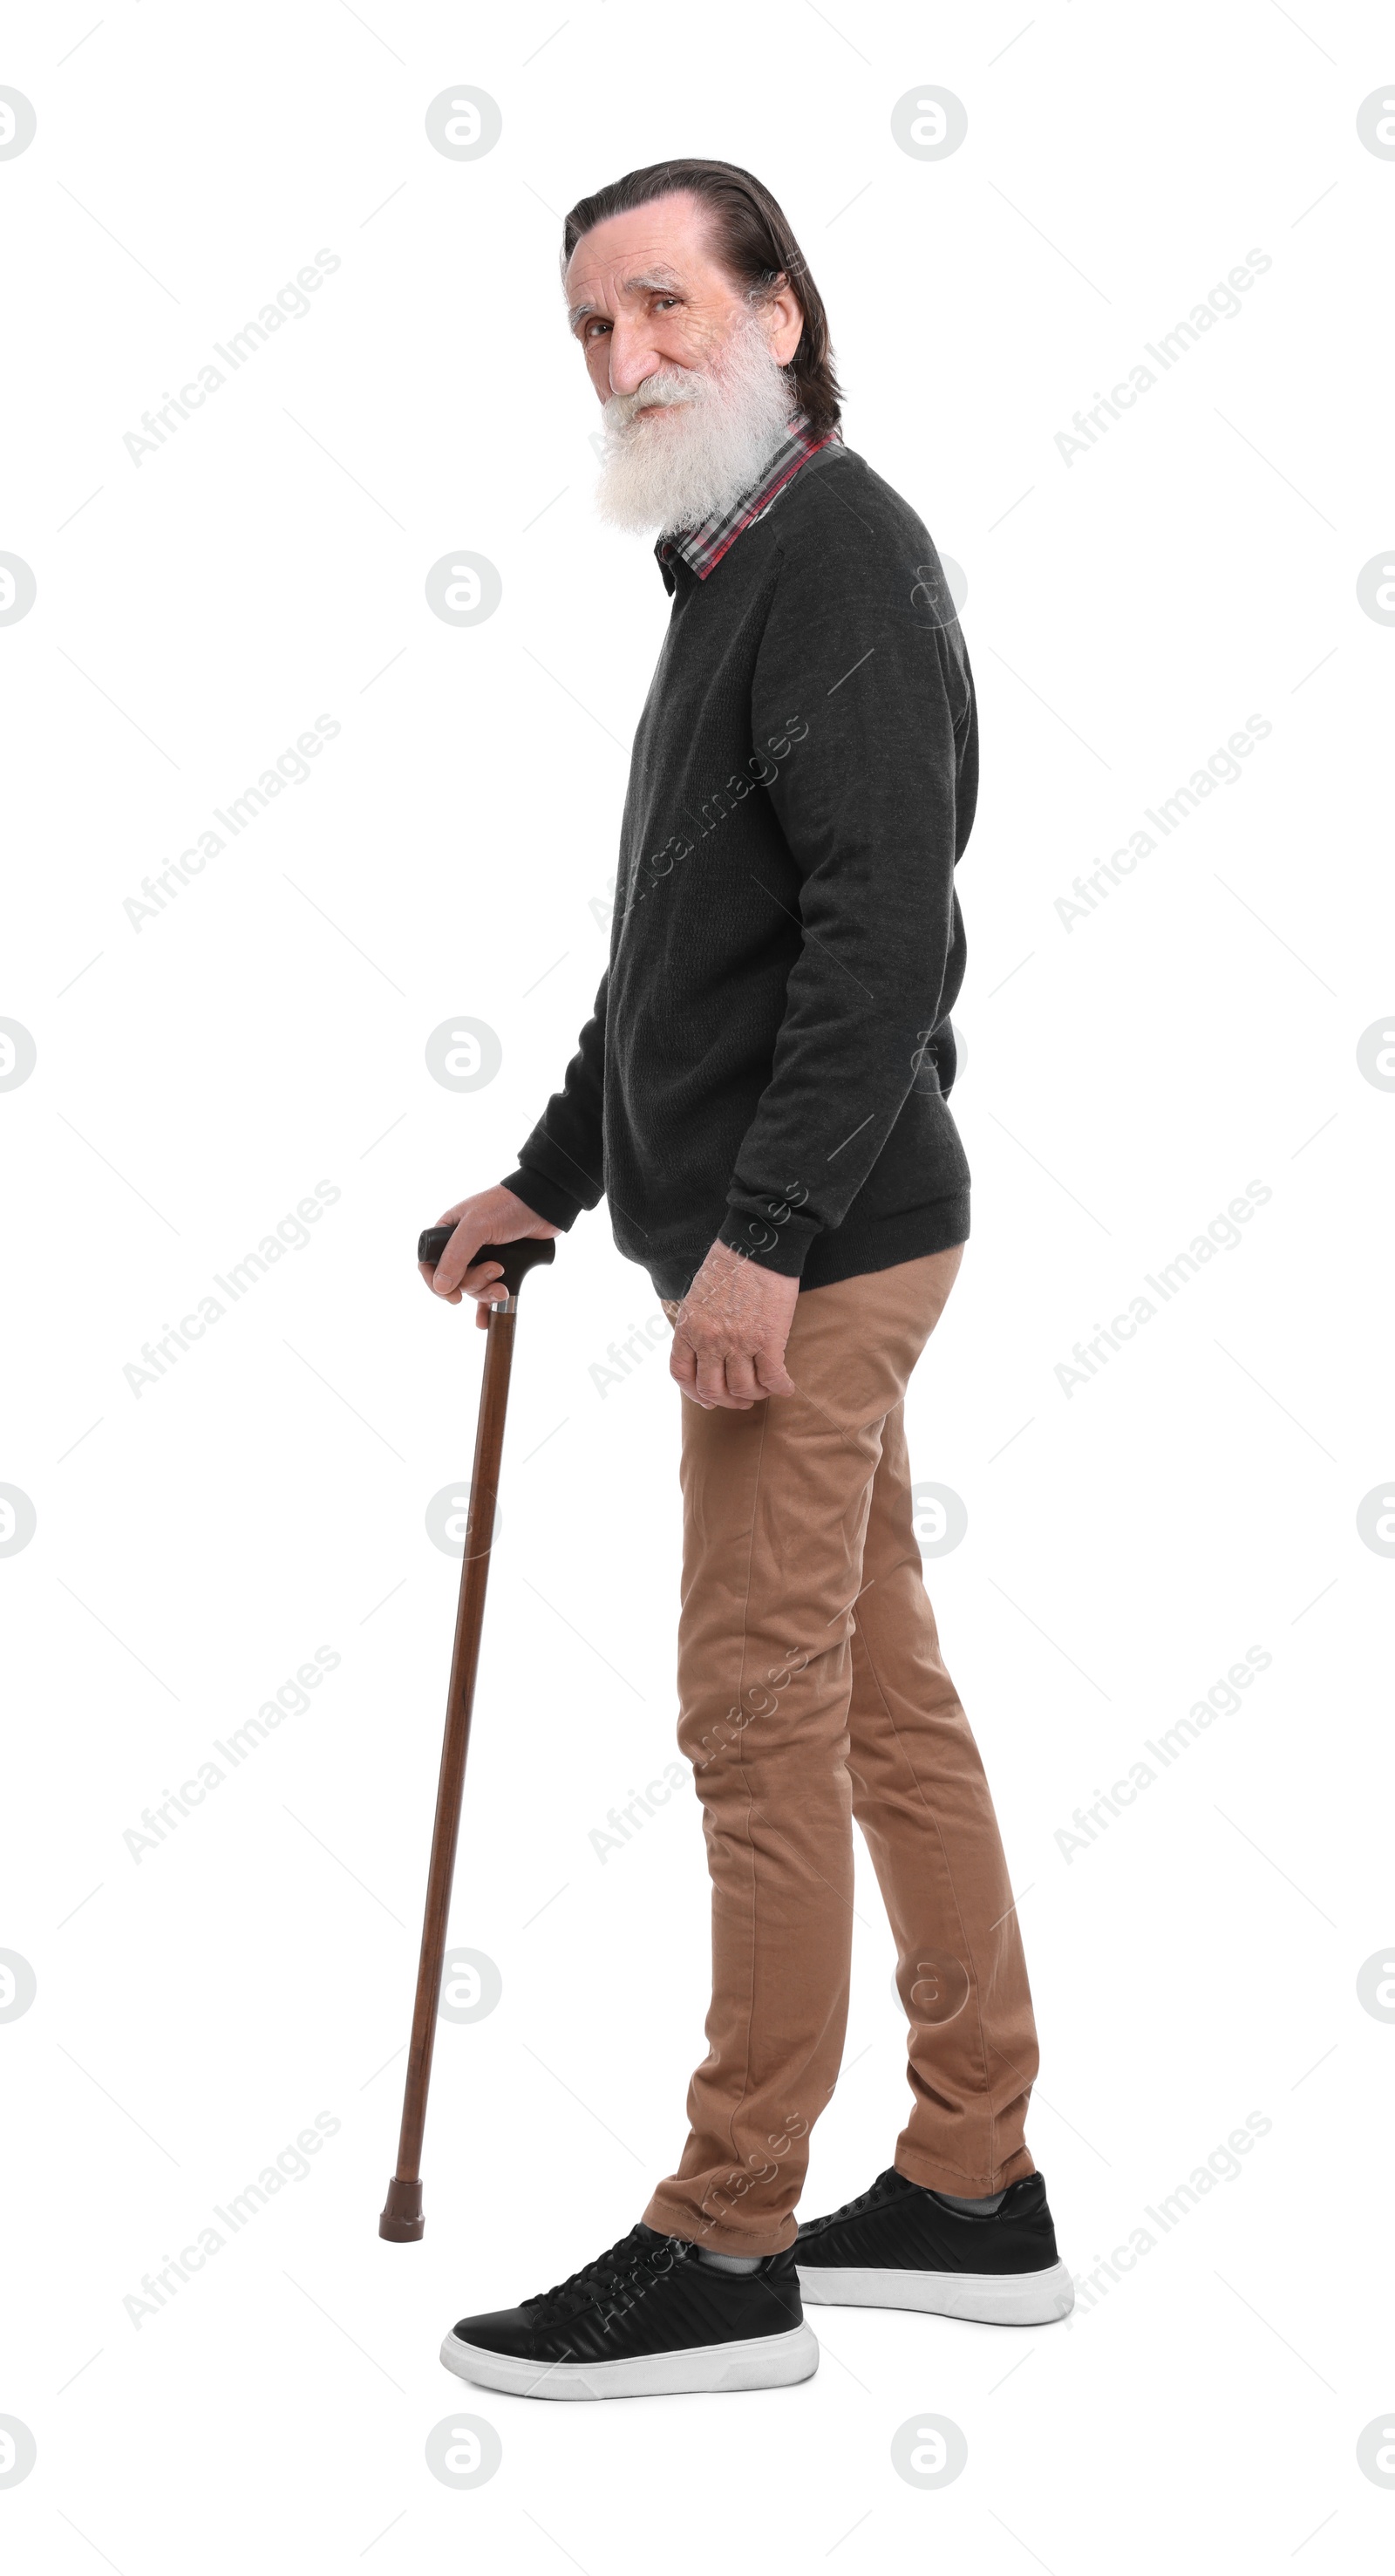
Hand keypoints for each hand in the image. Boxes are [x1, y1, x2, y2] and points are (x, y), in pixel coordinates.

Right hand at [420, 1185, 559, 1327]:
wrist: (545, 1205)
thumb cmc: (508, 1206)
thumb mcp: (476, 1227)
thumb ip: (456, 1256)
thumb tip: (440, 1287)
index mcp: (449, 1231)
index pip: (429, 1263)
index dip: (436, 1282)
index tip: (451, 1296)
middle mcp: (463, 1246)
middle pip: (455, 1280)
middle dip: (474, 1283)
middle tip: (494, 1270)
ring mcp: (483, 1257)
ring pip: (474, 1288)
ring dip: (487, 1293)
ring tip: (504, 1285)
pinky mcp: (503, 1267)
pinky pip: (489, 1293)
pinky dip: (487, 1309)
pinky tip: (485, 1322)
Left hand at [669, 1239, 798, 1409]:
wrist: (757, 1242)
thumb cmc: (729, 1264)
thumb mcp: (698, 1296)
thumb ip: (698, 1325)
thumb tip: (706, 1350)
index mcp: (688, 1327)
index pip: (682, 1373)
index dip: (694, 1392)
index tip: (707, 1398)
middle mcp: (710, 1340)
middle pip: (712, 1389)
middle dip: (726, 1401)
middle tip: (740, 1400)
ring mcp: (738, 1342)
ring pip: (743, 1389)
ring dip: (754, 1395)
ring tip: (763, 1389)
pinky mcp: (768, 1339)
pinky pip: (773, 1378)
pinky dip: (781, 1388)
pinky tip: (787, 1388)